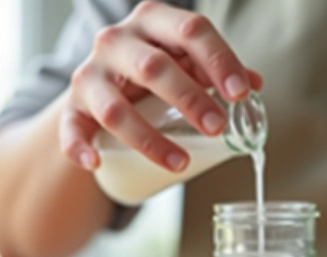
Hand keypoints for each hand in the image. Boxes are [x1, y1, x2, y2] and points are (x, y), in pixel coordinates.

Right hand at [60, 1, 263, 171]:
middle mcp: (116, 41)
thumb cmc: (153, 69)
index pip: (191, 30)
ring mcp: (90, 74)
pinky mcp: (72, 107)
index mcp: (153, 22)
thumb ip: (216, 71)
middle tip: (217, 128)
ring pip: (115, 107)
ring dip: (149, 139)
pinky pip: (71, 127)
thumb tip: (255, 86)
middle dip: (190, 99)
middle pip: (154, 67)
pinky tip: (94, 162)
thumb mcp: (185, 61)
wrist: (101, 82)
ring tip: (181, 163)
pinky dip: (78, 146)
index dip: (219, 60)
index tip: (241, 93)